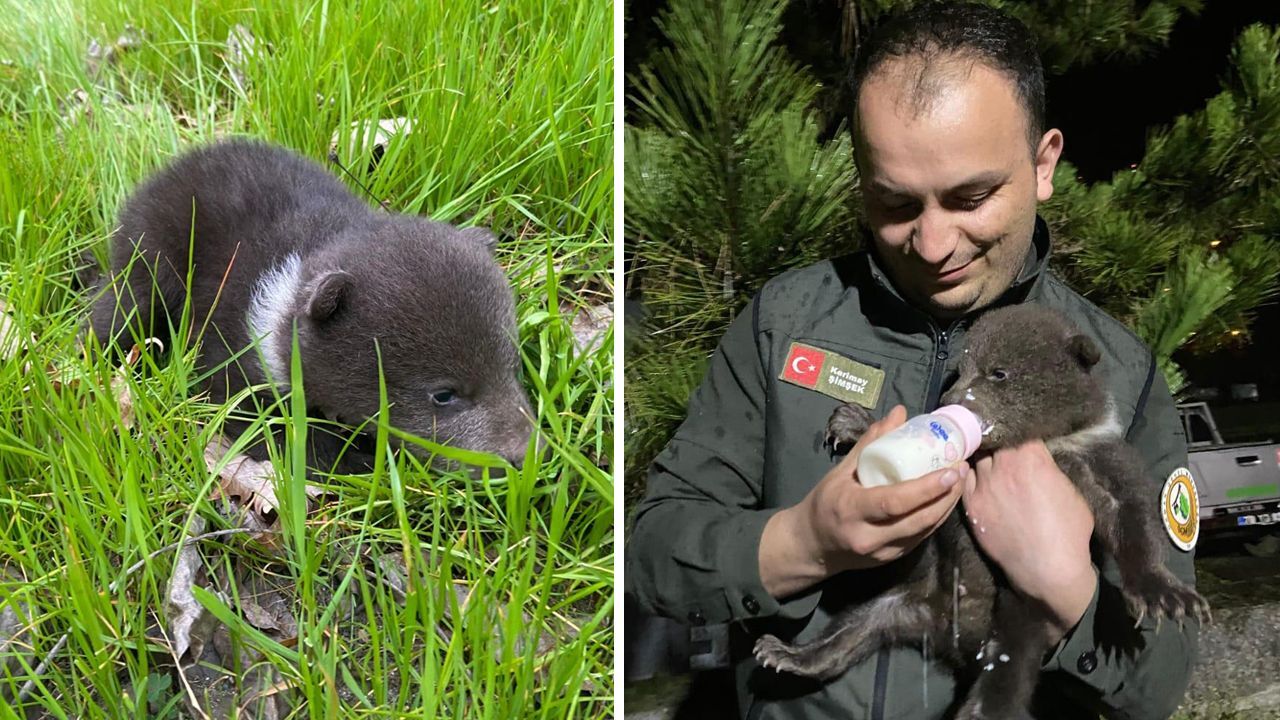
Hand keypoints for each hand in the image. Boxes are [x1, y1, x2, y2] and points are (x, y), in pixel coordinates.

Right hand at [760, 405, 964, 598]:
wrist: (814, 547)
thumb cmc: (824, 504)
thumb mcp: (840, 472)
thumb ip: (871, 444)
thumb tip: (899, 413)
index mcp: (851, 510)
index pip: (894, 502)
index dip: (926, 488)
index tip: (949, 470)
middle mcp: (869, 536)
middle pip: (918, 519)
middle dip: (945, 495)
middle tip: (961, 468)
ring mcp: (884, 552)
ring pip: (925, 530)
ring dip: (946, 506)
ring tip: (960, 480)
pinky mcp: (894, 558)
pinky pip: (922, 537)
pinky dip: (937, 517)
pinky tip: (946, 499)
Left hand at [963, 441, 1097, 640]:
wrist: (1048, 568)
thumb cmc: (1068, 531)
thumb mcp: (1070, 491)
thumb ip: (1049, 470)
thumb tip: (1038, 463)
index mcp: (1031, 457)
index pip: (1019, 432)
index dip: (1020, 434)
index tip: (1019, 438)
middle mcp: (1004, 465)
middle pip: (995, 443)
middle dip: (999, 444)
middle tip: (1001, 449)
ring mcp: (985, 484)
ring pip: (978, 460)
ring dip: (984, 460)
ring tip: (988, 464)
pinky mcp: (972, 504)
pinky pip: (964, 480)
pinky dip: (969, 477)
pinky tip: (973, 477)